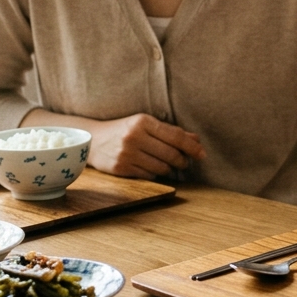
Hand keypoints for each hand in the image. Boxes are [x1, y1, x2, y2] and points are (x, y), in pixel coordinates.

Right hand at [86, 114, 205, 178]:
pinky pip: (149, 175)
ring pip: (161, 167)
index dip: (192, 147)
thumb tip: (196, 140)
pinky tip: (150, 167)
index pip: (175, 136)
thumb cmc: (125, 130)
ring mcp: (126, 153)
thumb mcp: (146, 124)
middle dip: (183, 161)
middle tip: (185, 163)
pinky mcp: (120, 168)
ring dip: (169, 168)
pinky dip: (154, 173)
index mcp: (143, 122)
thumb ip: (170, 132)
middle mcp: (134, 137)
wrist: (94, 139)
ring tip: (168, 165)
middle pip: (171, 154)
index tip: (202, 154)